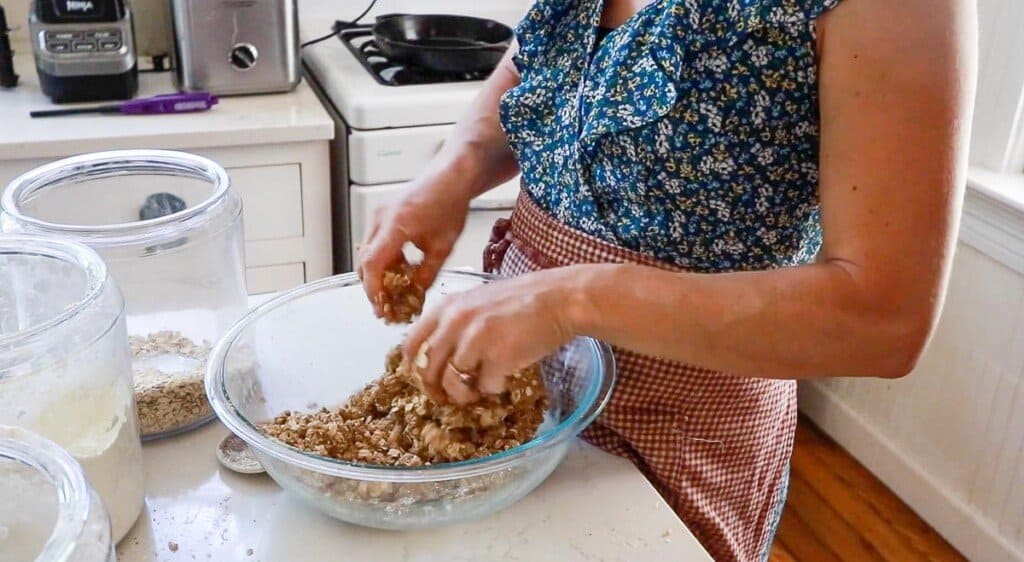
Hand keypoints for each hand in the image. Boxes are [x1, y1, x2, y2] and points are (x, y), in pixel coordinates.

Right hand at [358, 174, 471, 316]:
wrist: (449, 179)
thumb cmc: (449, 206)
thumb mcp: (443, 247)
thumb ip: (427, 274)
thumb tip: (415, 296)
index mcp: (396, 224)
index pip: (373, 262)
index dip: (374, 289)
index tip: (380, 306)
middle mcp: (381, 218)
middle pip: (364, 261)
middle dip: (373, 286)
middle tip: (385, 306)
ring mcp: (378, 215)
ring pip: (366, 253)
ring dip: (376, 274)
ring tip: (392, 292)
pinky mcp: (380, 215)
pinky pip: (373, 243)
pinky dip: (381, 260)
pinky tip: (396, 271)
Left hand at [404, 268, 578, 404]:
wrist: (559, 299)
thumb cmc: (521, 301)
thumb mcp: (476, 301)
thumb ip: (453, 324)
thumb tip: (436, 357)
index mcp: (446, 307)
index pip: (411, 345)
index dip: (415, 368)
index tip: (427, 379)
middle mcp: (455, 322)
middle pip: (427, 369)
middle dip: (436, 389)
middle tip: (449, 396)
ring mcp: (476, 340)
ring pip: (453, 383)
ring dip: (465, 393)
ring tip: (480, 388)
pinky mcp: (499, 357)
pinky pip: (486, 387)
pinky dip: (495, 388)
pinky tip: (505, 377)